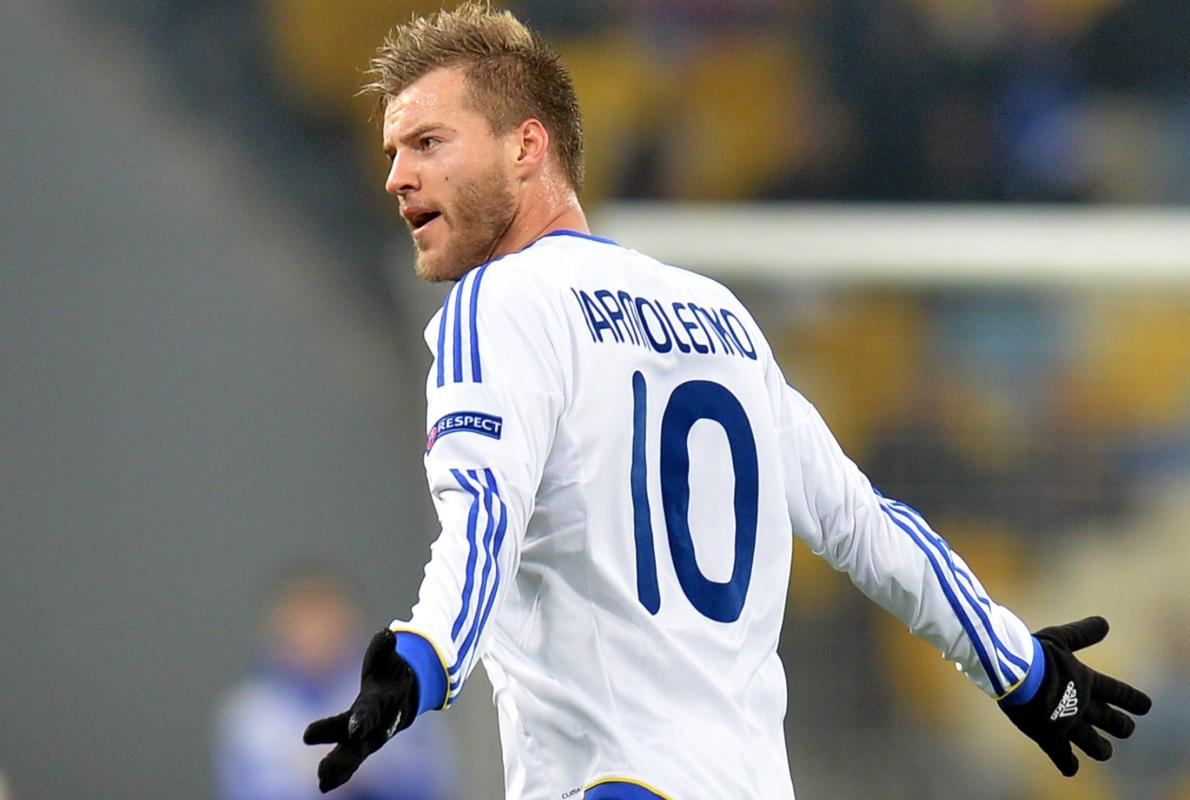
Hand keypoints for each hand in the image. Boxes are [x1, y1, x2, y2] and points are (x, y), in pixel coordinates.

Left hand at [303, 628, 418, 792]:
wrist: (407, 693)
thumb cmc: (391, 671)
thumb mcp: (387, 657)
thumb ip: (384, 648)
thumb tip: (387, 634)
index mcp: (380, 702)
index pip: (368, 712)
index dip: (362, 720)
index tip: (354, 729)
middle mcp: (377, 724)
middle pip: (360, 743)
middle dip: (345, 756)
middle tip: (324, 772)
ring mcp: (370, 737)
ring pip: (356, 755)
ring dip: (340, 769)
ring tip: (322, 783)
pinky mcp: (362, 744)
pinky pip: (352, 760)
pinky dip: (341, 773)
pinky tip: (326, 784)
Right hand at [1000, 616, 1150, 775]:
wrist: (1014, 673)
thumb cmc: (1034, 653)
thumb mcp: (1060, 638)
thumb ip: (1082, 633)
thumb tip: (1105, 622)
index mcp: (1087, 682)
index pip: (1120, 693)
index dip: (1134, 701)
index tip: (1145, 707)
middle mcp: (1083, 706)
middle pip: (1115, 723)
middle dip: (1122, 726)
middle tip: (1124, 728)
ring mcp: (1069, 724)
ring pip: (1097, 747)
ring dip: (1102, 750)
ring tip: (1103, 751)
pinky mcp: (1050, 737)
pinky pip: (1064, 759)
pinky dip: (1068, 765)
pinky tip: (1070, 768)